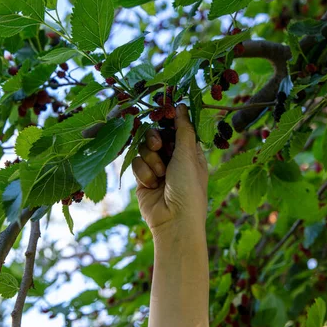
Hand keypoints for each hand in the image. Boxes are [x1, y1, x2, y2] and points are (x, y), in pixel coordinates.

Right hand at [132, 104, 207, 234]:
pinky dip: (144, 173)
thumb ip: (183, 129)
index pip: (176, 128)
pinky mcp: (143, 179)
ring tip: (161, 175)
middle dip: (156, 139)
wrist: (174, 220)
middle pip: (156, 135)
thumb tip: (182, 106)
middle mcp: (173, 158)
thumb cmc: (188, 187)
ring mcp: (157, 169)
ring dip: (151, 160)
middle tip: (159, 145)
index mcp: (189, 152)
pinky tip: (153, 185)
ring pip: (144, 148)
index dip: (169, 122)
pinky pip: (137, 163)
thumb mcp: (188, 155)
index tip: (162, 114)